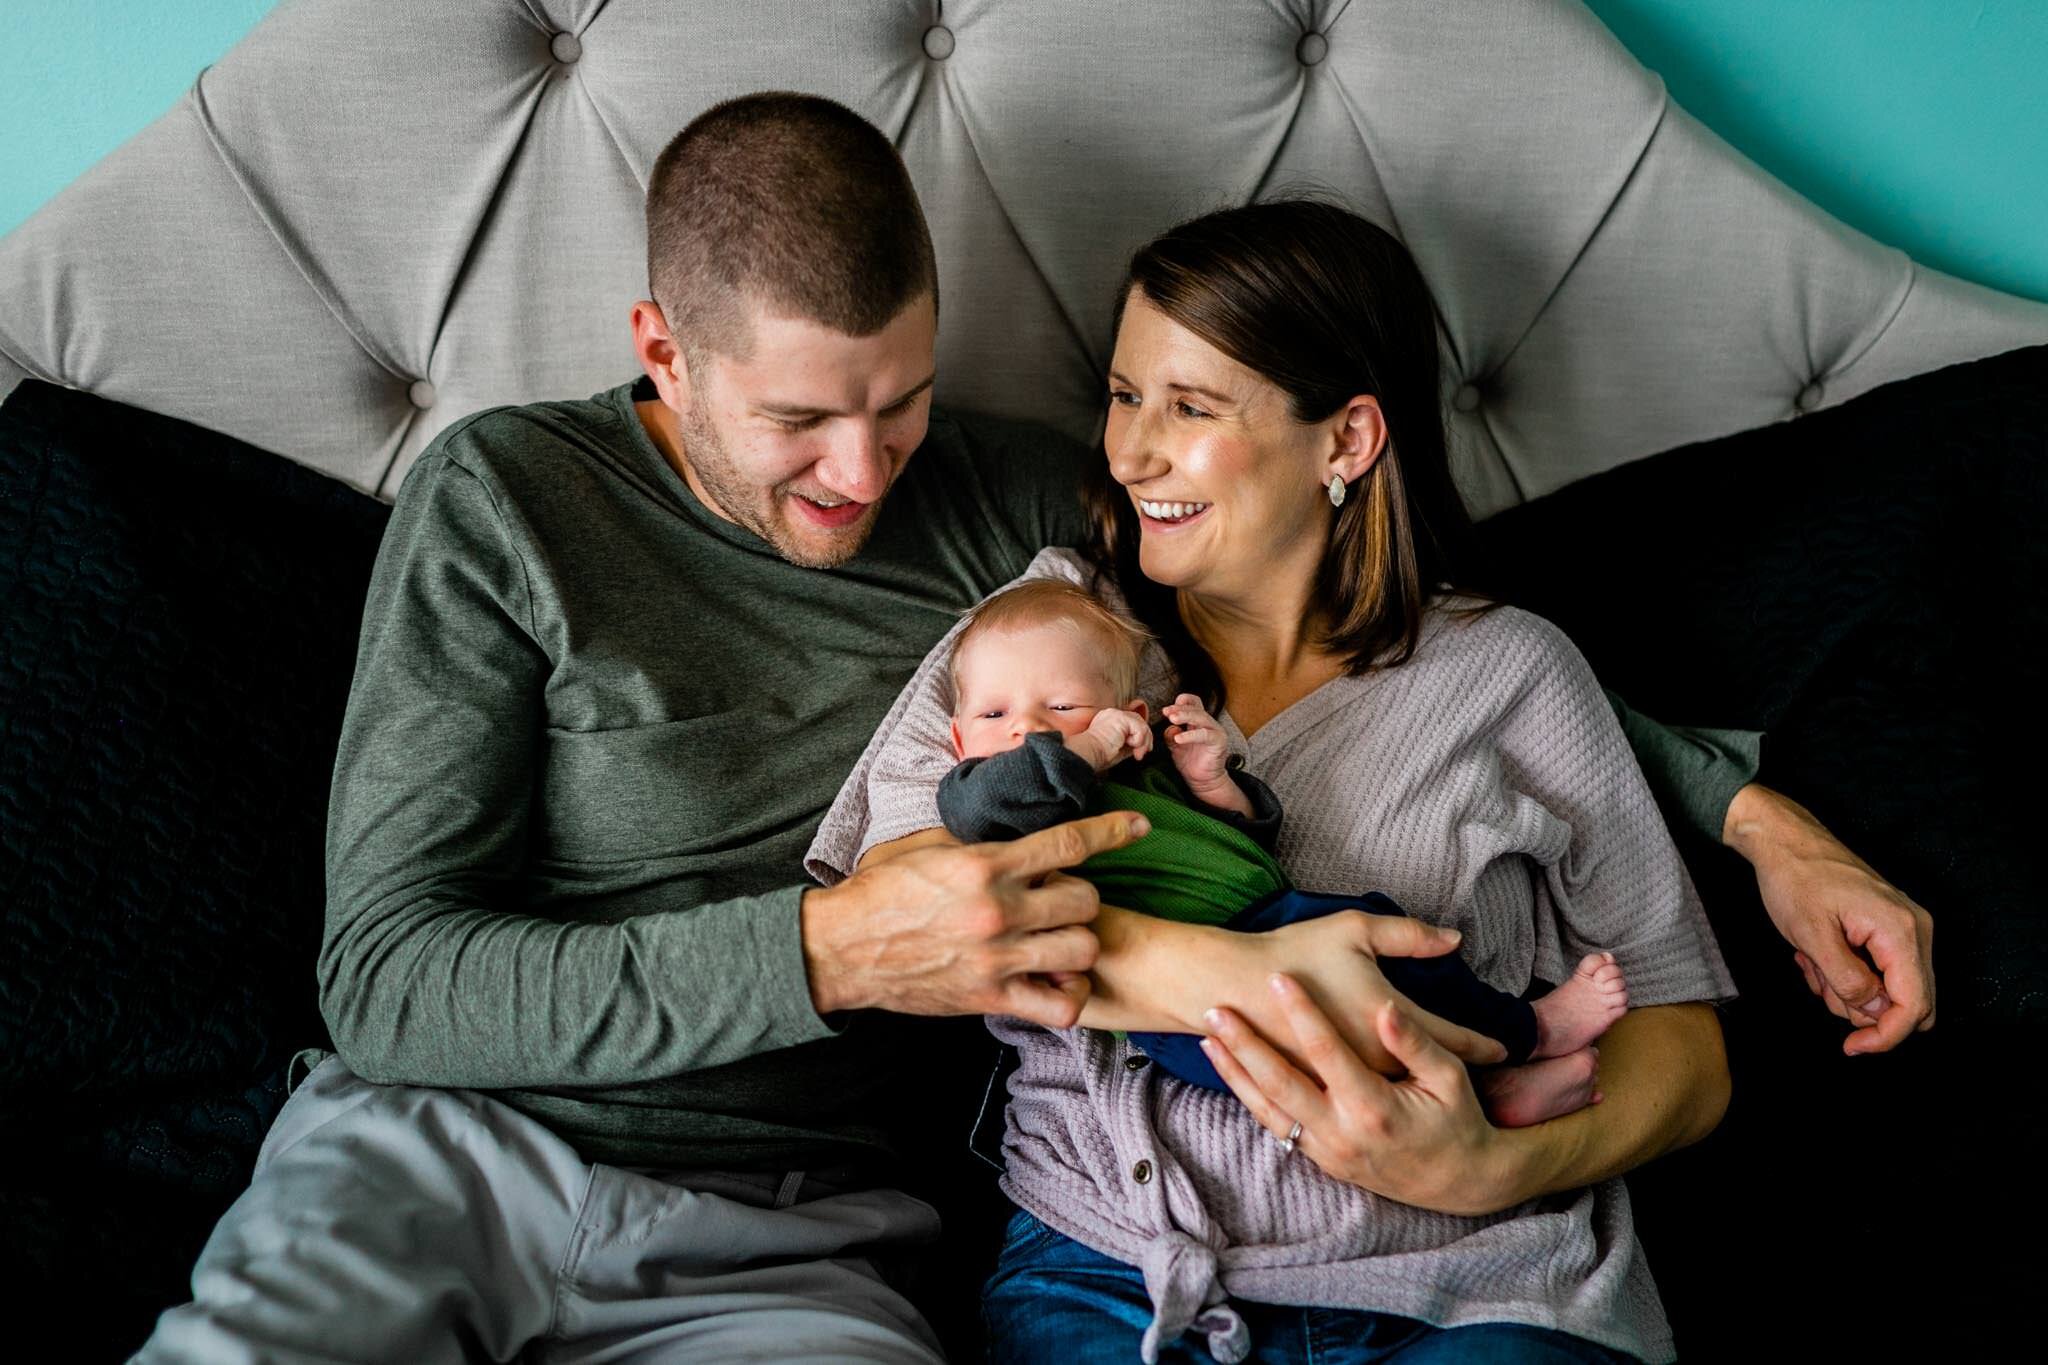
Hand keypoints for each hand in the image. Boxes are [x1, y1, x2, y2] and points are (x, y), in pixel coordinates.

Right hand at [801, 811, 1150, 1027]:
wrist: (842, 948)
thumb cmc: (881, 893)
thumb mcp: (928, 847)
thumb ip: (979, 840)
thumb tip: (1018, 825)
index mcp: (983, 864)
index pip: (1068, 842)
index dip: (1112, 831)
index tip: (1138, 826)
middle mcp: (997, 910)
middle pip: (1084, 900)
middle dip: (1082, 896)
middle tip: (1062, 899)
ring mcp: (997, 958)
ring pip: (1081, 949)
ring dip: (1079, 942)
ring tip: (1061, 939)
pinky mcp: (990, 998)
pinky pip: (1059, 1005)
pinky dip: (1069, 994)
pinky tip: (1056, 981)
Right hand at [1069, 706, 1152, 770]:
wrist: (1088, 753)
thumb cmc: (1098, 755)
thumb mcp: (1119, 748)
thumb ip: (1130, 743)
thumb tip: (1144, 745)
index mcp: (1110, 720)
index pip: (1132, 723)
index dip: (1141, 737)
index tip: (1140, 752)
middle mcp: (1113, 714)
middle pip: (1140, 722)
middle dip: (1146, 740)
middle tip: (1140, 754)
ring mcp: (1117, 714)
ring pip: (1142, 725)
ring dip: (1143, 743)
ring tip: (1136, 754)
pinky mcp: (1121, 718)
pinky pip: (1140, 728)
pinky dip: (1138, 740)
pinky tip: (1129, 745)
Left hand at [1161, 693, 1232, 792]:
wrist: (1202, 781)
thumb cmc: (1191, 762)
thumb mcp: (1175, 746)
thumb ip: (1171, 735)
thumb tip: (1170, 727)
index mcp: (1198, 721)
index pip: (1193, 703)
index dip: (1181, 702)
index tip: (1166, 710)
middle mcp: (1208, 723)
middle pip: (1195, 708)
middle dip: (1179, 709)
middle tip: (1167, 712)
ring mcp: (1215, 731)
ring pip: (1200, 717)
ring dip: (1185, 716)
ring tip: (1172, 719)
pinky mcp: (1219, 741)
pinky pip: (1204, 734)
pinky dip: (1190, 735)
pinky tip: (1178, 738)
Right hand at [1171, 910, 1508, 1074]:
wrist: (1230, 985)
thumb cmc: (1296, 953)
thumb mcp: (1355, 930)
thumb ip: (1408, 934)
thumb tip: (1454, 939)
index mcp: (1384, 1020)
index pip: (1451, 1038)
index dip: (1483, 1043)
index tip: (1507, 1048)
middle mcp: (1371, 1060)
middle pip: (1432, 1072)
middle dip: (1465, 1074)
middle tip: (1497, 1078)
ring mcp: (1342, 1082)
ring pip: (1401, 1094)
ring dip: (1429, 1095)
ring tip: (1459, 1097)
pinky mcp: (1316, 1092)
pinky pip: (1368, 1101)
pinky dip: (1386, 1101)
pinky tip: (1399, 1104)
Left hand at [1199, 974, 1517, 1215]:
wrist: (1459, 1182)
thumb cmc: (1457, 1121)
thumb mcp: (1449, 1078)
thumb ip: (1415, 1043)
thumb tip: (1385, 1008)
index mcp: (1374, 1106)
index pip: (1326, 1050)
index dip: (1301, 1011)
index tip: (1278, 977)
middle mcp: (1342, 1133)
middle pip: (1280, 1082)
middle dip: (1244, 1044)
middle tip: (1216, 1009)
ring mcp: (1328, 1150)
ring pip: (1268, 1109)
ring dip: (1235, 1073)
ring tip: (1206, 1038)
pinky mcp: (1322, 1160)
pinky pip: (1277, 1128)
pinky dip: (1250, 1099)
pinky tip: (1231, 1072)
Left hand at [1723, 784, 1934, 1054]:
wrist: (1786, 841)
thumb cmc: (1796, 879)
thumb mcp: (1812, 935)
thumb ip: (1846, 980)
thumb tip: (1872, 1011)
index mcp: (1901, 932)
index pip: (1914, 1006)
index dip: (1886, 1036)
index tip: (1852, 1048)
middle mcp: (1916, 931)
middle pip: (1909, 1003)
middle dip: (1861, 1008)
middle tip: (1819, 982)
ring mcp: (1906, 929)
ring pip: (1890, 991)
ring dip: (1847, 989)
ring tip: (1812, 959)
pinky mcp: (1890, 929)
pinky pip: (1879, 972)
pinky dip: (1847, 974)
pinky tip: (1818, 954)